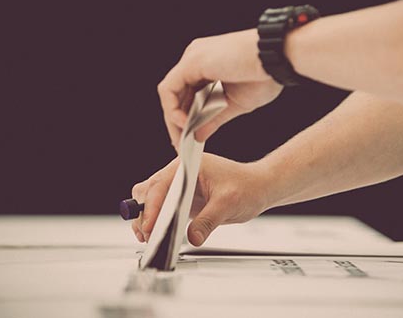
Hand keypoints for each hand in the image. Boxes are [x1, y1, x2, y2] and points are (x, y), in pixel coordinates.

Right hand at [130, 154, 269, 245]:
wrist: (258, 187)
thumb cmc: (247, 187)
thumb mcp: (228, 204)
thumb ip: (208, 221)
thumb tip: (192, 237)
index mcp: (187, 165)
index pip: (160, 185)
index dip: (151, 207)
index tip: (150, 226)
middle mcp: (179, 173)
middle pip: (148, 190)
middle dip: (144, 213)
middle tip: (147, 235)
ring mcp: (179, 185)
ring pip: (150, 199)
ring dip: (146, 217)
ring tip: (149, 237)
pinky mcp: (181, 198)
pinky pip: (161, 208)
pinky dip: (155, 220)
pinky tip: (158, 234)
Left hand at [158, 28, 282, 147]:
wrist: (278, 58)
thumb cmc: (265, 76)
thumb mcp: (235, 104)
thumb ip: (213, 118)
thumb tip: (197, 136)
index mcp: (207, 65)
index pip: (186, 94)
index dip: (185, 118)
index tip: (188, 141)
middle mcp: (196, 58)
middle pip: (176, 95)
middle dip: (177, 123)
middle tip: (182, 147)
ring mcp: (192, 58)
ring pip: (170, 93)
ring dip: (174, 119)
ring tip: (184, 140)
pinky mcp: (192, 62)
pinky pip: (169, 89)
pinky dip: (173, 109)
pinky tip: (186, 124)